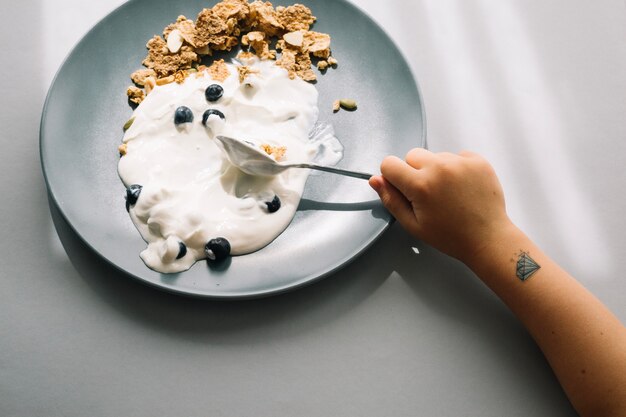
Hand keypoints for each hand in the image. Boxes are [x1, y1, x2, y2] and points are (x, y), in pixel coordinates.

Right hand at [369, 148, 512, 261]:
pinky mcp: (477, 161)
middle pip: (411, 155)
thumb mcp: (413, 224)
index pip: (389, 163)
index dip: (392, 177)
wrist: (487, 238)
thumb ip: (391, 200)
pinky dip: (456, 168)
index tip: (403, 189)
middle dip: (414, 172)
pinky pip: (456, 155)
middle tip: (428, 195)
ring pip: (434, 155)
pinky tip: (461, 188)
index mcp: (420, 185)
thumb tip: (376, 180)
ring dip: (436, 169)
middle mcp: (440, 168)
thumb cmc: (450, 236)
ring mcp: (461, 162)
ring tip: (448, 193)